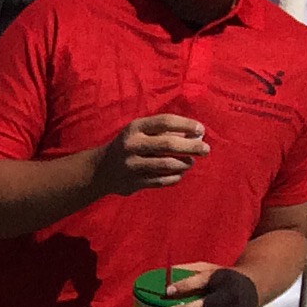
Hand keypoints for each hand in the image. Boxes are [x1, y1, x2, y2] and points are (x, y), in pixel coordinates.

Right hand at [91, 113, 207, 197]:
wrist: (99, 170)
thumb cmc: (130, 146)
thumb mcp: (141, 132)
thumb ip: (165, 132)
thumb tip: (196, 135)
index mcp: (134, 128)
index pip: (165, 122)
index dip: (186, 125)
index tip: (201, 130)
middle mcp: (131, 146)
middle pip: (168, 144)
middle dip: (191, 147)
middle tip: (206, 150)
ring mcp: (130, 166)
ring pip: (166, 165)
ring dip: (184, 164)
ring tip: (190, 163)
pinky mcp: (131, 183)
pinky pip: (160, 181)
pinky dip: (174, 178)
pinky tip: (179, 174)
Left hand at [162, 260, 257, 306]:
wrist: (255, 285)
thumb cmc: (224, 278)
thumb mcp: (210, 268)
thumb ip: (190, 271)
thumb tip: (165, 273)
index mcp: (223, 277)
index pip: (203, 280)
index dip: (185, 285)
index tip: (168, 291)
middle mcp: (231, 294)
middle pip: (207, 306)